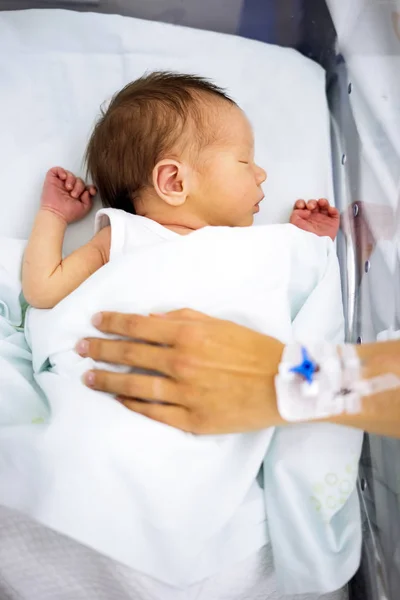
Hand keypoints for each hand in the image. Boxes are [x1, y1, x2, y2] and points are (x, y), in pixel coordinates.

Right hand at [40, 167, 96, 223]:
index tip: (91, 191)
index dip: (90, 187)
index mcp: (78, 194)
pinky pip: (57, 169)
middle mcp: (70, 188)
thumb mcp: (84, 208)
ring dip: (72, 180)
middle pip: (79, 180)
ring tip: (68, 188)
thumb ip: (89, 199)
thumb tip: (88, 191)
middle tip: (74, 195)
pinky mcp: (52, 180)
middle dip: (79, 186)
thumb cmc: (68, 213)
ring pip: (70, 174)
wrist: (56, 214)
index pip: (86, 186)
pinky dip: (62, 171)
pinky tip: (64, 178)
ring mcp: (61, 184)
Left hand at [76, 309, 284, 433]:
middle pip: (131, 355)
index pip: (139, 326)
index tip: (96, 321)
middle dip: (101, 349)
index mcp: (189, 335)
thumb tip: (150, 319)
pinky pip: (155, 412)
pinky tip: (118, 399)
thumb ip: (183, 318)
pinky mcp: (191, 419)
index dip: (114, 322)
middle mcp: (181, 362)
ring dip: (108, 380)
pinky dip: (133, 405)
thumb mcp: (220, 324)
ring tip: (89, 377)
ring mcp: (184, 393)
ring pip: (136, 385)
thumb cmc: (254, 349)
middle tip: (80, 348)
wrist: (282, 384)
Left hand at [290, 198, 339, 240]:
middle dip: (312, 202)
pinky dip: (333, 209)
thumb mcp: (294, 224)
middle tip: (310, 206)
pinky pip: (334, 213)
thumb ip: (296, 213)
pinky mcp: (332, 224)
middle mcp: (312, 219)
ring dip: (323, 202)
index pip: (301, 207)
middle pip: (313, 204)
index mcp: (302, 219)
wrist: (312, 247)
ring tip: (321, 203)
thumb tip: (304, 210)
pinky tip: (329, 210)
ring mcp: (322, 221)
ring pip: (324, 206)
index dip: (301, 203)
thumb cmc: (303, 238)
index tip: (300, 205)